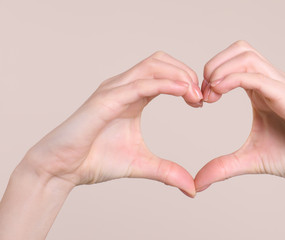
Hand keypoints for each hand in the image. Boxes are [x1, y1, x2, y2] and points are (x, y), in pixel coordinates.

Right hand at [21, 51, 202, 196]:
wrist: (63, 169)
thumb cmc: (96, 160)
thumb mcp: (142, 164)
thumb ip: (168, 172)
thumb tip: (192, 189)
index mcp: (133, 96)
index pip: (164, 73)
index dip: (186, 81)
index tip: (200, 102)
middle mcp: (123, 87)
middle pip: (160, 61)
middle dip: (186, 73)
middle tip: (201, 96)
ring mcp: (113, 90)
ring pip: (152, 66)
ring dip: (178, 75)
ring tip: (195, 94)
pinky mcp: (105, 100)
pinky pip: (139, 84)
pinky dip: (163, 84)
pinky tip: (182, 92)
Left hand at [195, 41, 284, 190]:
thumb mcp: (249, 160)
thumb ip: (223, 166)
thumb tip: (199, 182)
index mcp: (262, 90)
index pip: (234, 61)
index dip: (212, 73)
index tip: (201, 99)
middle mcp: (272, 82)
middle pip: (240, 49)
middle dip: (214, 64)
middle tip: (204, 93)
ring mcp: (282, 87)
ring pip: (247, 56)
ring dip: (221, 69)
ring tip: (211, 93)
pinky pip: (257, 77)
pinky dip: (233, 79)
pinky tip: (219, 92)